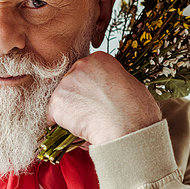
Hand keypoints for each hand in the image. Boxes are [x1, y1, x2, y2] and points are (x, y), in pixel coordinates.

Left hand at [47, 51, 161, 144]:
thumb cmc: (137, 112)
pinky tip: (78, 130)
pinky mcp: (57, 102)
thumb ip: (111, 84)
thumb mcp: (130, 86)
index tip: (95, 100)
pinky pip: (52, 117)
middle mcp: (80, 65)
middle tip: (90, 114)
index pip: (84, 73)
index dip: (88, 90)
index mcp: (100, 58)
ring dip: (69, 114)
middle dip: (76, 100)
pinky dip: (62, 127)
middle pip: (69, 85)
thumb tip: (106, 94)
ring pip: (61, 101)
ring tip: (88, 124)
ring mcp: (66, 83)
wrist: (129, 129)